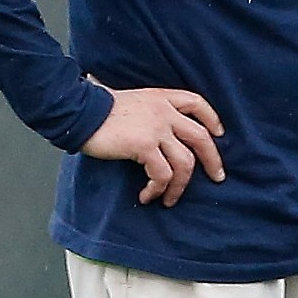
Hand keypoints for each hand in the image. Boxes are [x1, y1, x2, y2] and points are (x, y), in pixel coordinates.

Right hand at [79, 85, 225, 206]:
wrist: (80, 110)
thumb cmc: (99, 108)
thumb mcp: (133, 101)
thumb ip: (149, 111)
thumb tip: (158, 131)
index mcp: (162, 97)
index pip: (197, 103)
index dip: (212, 119)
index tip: (218, 134)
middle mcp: (165, 111)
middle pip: (201, 137)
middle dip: (213, 160)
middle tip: (218, 177)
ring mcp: (157, 128)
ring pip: (184, 162)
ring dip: (180, 186)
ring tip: (169, 199)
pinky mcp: (144, 145)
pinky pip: (162, 174)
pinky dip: (157, 189)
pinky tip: (147, 196)